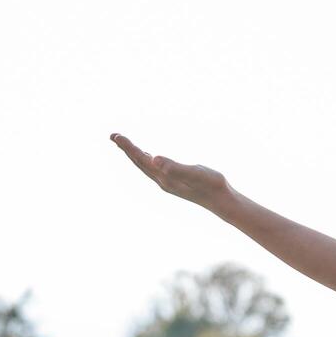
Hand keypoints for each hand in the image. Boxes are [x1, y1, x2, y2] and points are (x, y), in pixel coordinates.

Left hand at [110, 133, 230, 208]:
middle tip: (113, 135)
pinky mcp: (175, 181)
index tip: (116, 136)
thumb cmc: (210, 185)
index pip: (141, 159)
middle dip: (126, 149)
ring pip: (146, 166)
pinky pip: (155, 168)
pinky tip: (150, 158)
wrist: (222, 201)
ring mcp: (168, 182)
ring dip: (135, 154)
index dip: (128, 147)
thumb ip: (174, 167)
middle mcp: (162, 180)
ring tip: (126, 144)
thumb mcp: (194, 173)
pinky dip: (147, 160)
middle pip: (139, 163)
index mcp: (164, 177)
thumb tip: (155, 159)